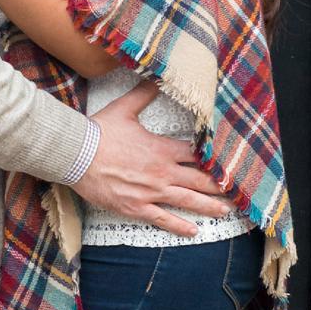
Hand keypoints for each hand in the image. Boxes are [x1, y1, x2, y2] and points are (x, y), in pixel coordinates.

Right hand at [75, 82, 232, 236]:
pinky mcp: (136, 207)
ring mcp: (150, 192)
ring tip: (224, 210)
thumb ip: (143, 94)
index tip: (227, 165)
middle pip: (199, 180)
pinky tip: (194, 231)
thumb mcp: (123, 109)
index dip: (214, 160)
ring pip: (187, 201)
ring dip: (209, 206)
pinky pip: (163, 219)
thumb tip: (156, 78)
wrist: (75, 154)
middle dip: (219, 186)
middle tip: (235, 191)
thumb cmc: (98, 132)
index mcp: (162, 149)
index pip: (196, 155)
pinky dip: (180, 226)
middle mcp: (162, 172)